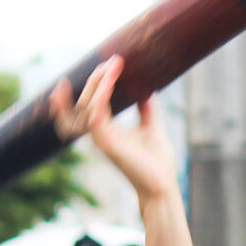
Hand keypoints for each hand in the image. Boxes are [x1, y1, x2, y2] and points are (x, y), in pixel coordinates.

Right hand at [51, 56, 177, 200]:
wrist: (163, 184)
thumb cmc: (157, 160)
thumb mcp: (151, 124)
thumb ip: (145, 106)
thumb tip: (146, 87)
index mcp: (105, 131)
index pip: (85, 106)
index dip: (87, 86)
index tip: (102, 65)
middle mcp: (98, 134)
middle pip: (82, 102)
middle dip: (93, 79)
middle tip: (110, 61)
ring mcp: (99, 138)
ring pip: (86, 104)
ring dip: (97, 82)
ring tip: (112, 65)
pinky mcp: (106, 142)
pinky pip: (96, 113)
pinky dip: (102, 94)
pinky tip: (110, 78)